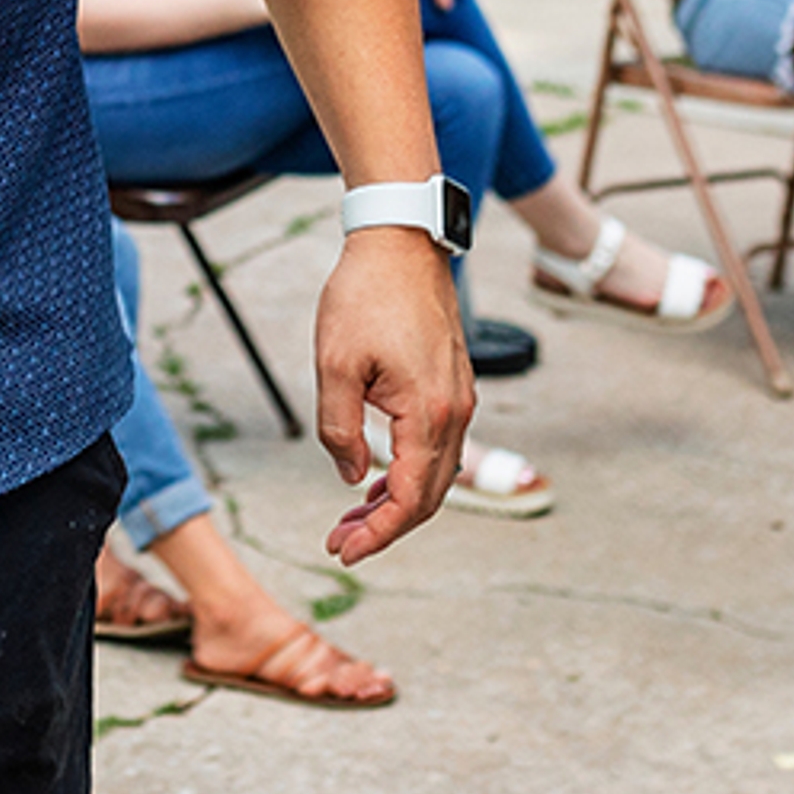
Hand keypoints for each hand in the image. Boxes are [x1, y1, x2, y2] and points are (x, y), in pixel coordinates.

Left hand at [312, 229, 470, 563]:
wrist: (400, 242)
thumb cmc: (363, 297)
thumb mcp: (334, 365)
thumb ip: (339, 430)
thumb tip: (353, 477)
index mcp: (428, 415)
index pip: (410, 500)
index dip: (377, 535)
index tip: (342, 551)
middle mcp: (455, 413)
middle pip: (429, 496)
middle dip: (385, 527)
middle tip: (339, 542)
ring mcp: (459, 399)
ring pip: (436, 473)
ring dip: (397, 502)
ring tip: (352, 518)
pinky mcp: (452, 385)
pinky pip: (437, 446)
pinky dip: (410, 472)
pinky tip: (376, 477)